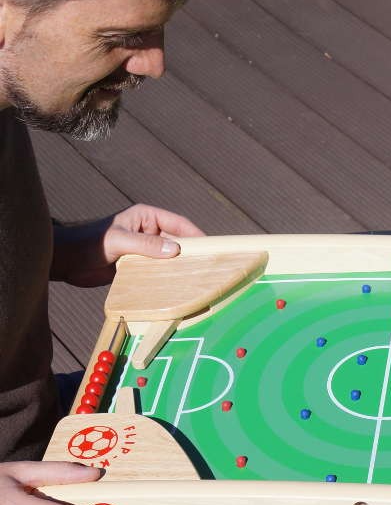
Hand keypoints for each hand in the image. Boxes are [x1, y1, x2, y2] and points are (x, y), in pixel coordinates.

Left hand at [51, 204, 204, 286]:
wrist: (65, 261)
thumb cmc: (89, 243)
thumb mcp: (119, 241)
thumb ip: (146, 244)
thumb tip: (176, 249)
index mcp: (147, 217)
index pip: (178, 223)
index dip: (195, 234)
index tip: (211, 247)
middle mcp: (149, 232)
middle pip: (177, 241)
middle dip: (190, 252)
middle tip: (207, 266)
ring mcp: (144, 250)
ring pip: (168, 257)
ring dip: (178, 267)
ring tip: (195, 278)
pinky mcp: (137, 266)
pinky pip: (157, 270)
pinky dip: (166, 277)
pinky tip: (176, 286)